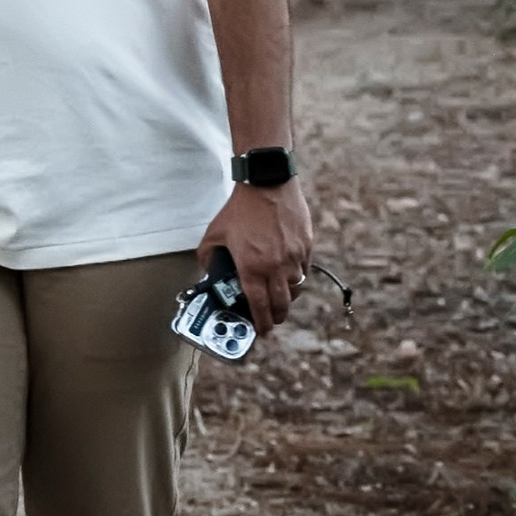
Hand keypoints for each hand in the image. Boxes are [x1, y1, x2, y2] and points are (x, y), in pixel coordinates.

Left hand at [203, 176, 313, 334]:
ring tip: (279, 298)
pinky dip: (297, 278)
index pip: (259, 306)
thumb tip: (209, 272)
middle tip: (271, 320)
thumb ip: (209, 256)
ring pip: (295, 290)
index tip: (262, 332)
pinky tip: (288, 276)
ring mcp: (294, 257)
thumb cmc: (239, 209)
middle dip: (276, 317)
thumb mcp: (215, 233)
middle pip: (282, 305)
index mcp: (251, 267)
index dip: (261, 323)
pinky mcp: (306, 247)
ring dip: (287, 298)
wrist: (267, 183)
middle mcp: (275, 267)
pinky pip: (304, 271)